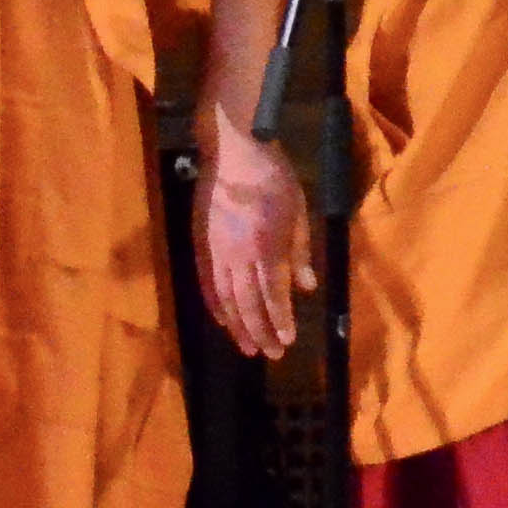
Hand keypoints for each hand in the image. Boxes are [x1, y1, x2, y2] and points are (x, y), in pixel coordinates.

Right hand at [195, 112, 314, 361]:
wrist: (232, 153)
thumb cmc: (274, 178)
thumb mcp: (299, 212)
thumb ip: (300, 252)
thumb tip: (306, 287)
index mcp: (267, 247)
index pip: (273, 295)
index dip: (280, 320)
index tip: (287, 341)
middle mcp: (239, 256)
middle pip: (248, 303)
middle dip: (260, 332)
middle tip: (270, 355)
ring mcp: (216, 252)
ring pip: (226, 298)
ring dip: (237, 326)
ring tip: (246, 348)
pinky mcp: (201, 245)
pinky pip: (207, 282)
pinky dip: (215, 304)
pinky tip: (222, 320)